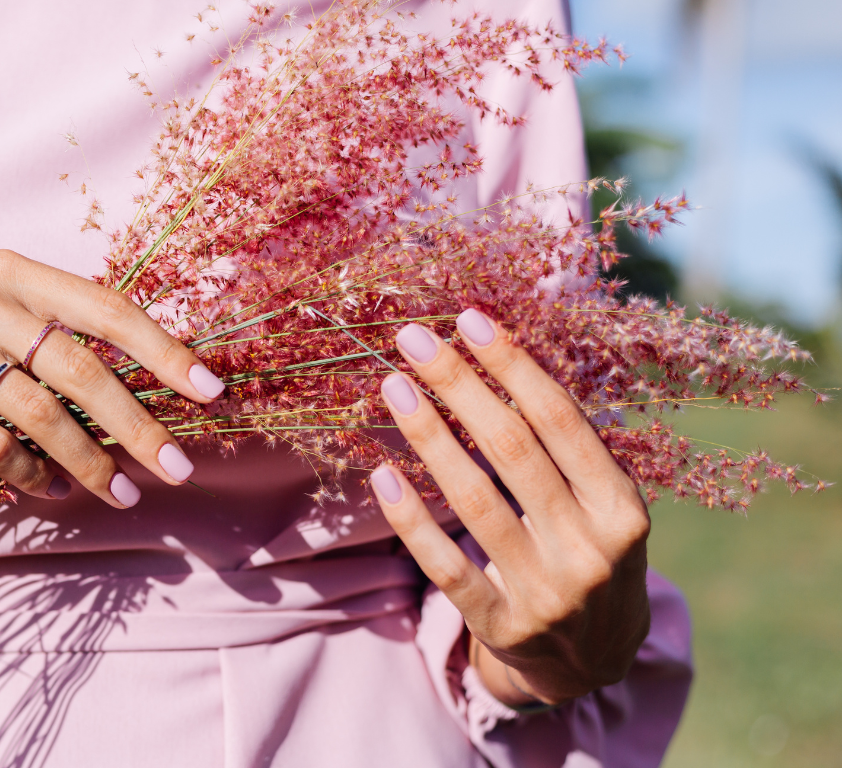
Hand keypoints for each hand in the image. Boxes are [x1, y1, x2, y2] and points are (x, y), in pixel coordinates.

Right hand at [0, 249, 223, 564]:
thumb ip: (51, 329)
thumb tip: (144, 379)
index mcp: (10, 271)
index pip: (104, 307)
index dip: (162, 348)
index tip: (210, 388)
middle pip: (79, 368)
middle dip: (136, 424)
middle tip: (175, 467)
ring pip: (39, 413)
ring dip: (88, 462)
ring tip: (122, 493)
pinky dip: (27, 473)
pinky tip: (47, 489)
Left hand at [368, 309, 650, 704]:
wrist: (594, 662)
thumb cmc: (590, 554)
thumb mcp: (604, 505)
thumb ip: (566, 448)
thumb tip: (499, 356)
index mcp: (623, 509)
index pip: (561, 421)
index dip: (513, 366)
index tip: (468, 320)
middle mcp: (591, 550)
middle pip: (512, 450)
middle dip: (460, 384)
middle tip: (412, 338)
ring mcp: (547, 594)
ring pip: (474, 501)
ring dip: (428, 435)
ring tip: (394, 386)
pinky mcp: (502, 627)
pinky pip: (447, 566)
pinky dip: (412, 520)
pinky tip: (382, 474)